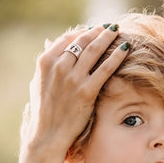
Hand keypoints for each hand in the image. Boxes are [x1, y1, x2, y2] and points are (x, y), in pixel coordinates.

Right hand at [21, 24, 128, 158]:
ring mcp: (73, 79)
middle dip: (98, 31)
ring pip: (95, 49)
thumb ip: (47, 64)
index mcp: (45, 62)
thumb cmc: (44, 111)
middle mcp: (59, 67)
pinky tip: (126, 48)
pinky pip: (106, 68)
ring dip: (108, 37)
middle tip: (109, 27)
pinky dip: (117, 55)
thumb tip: (52, 43)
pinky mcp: (87, 91)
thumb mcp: (38, 83)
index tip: (93, 30)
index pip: (67, 39)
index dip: (82, 32)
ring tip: (117, 31)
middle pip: (82, 40)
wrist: (48, 135)